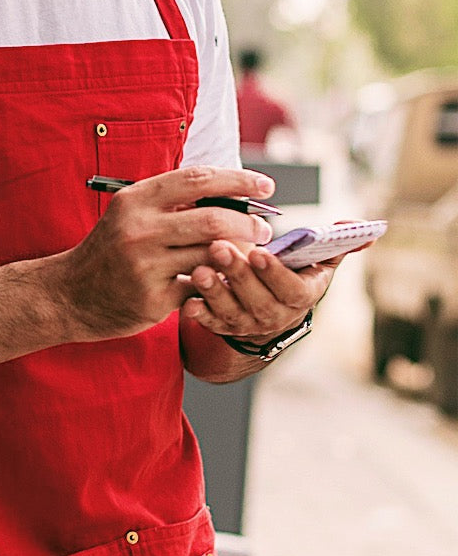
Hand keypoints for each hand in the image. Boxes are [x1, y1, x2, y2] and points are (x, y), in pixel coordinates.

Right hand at [56, 165, 275, 340]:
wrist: (69, 294)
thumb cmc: (110, 250)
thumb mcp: (131, 214)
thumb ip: (172, 202)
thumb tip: (231, 193)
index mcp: (136, 200)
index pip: (198, 179)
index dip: (238, 180)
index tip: (265, 185)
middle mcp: (139, 229)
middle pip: (213, 220)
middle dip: (249, 225)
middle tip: (264, 231)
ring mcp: (145, 266)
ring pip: (211, 256)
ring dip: (240, 257)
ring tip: (250, 257)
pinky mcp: (152, 300)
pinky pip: (200, 288)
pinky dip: (217, 283)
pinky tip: (225, 281)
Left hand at [181, 239, 340, 341]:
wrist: (272, 311)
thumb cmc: (294, 275)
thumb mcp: (319, 261)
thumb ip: (338, 244)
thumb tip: (366, 230)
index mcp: (301, 296)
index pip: (291, 289)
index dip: (275, 274)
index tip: (259, 253)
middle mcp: (275, 316)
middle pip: (258, 301)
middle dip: (238, 275)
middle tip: (219, 248)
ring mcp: (248, 324)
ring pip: (231, 312)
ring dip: (215, 292)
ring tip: (200, 270)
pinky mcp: (224, 326)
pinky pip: (210, 324)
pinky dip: (199, 313)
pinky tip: (188, 299)